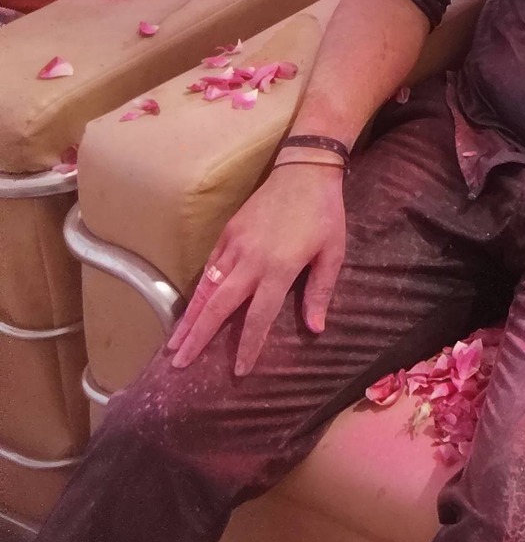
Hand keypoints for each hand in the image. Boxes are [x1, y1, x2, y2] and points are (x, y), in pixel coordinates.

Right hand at [166, 162, 346, 375]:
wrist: (305, 172)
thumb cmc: (324, 215)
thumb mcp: (333, 253)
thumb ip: (319, 291)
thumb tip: (315, 328)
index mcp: (279, 268)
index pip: (259, 316)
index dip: (248, 345)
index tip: (238, 370)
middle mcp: (250, 260)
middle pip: (219, 306)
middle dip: (198, 337)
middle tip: (179, 363)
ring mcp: (234, 245)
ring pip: (206, 288)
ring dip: (189, 317)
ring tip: (173, 343)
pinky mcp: (227, 233)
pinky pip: (209, 267)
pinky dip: (198, 289)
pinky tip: (191, 307)